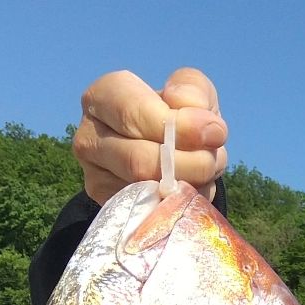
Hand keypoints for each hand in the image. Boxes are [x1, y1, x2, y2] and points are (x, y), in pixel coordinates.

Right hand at [72, 68, 227, 204]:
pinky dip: (180, 205)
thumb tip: (188, 106)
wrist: (167, 156)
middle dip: (188, 163)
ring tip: (206, 173)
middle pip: (138, 159)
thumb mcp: (190, 93)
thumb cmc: (176, 117)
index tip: (215, 132)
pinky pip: (150, 214)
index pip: (132, 112)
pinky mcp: (110, 211)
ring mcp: (95, 179)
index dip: (177, 125)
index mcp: (102, 98)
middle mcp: (89, 139)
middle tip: (213, 161)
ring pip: (145, 191)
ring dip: (188, 185)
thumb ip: (193, 90)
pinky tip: (191, 190)